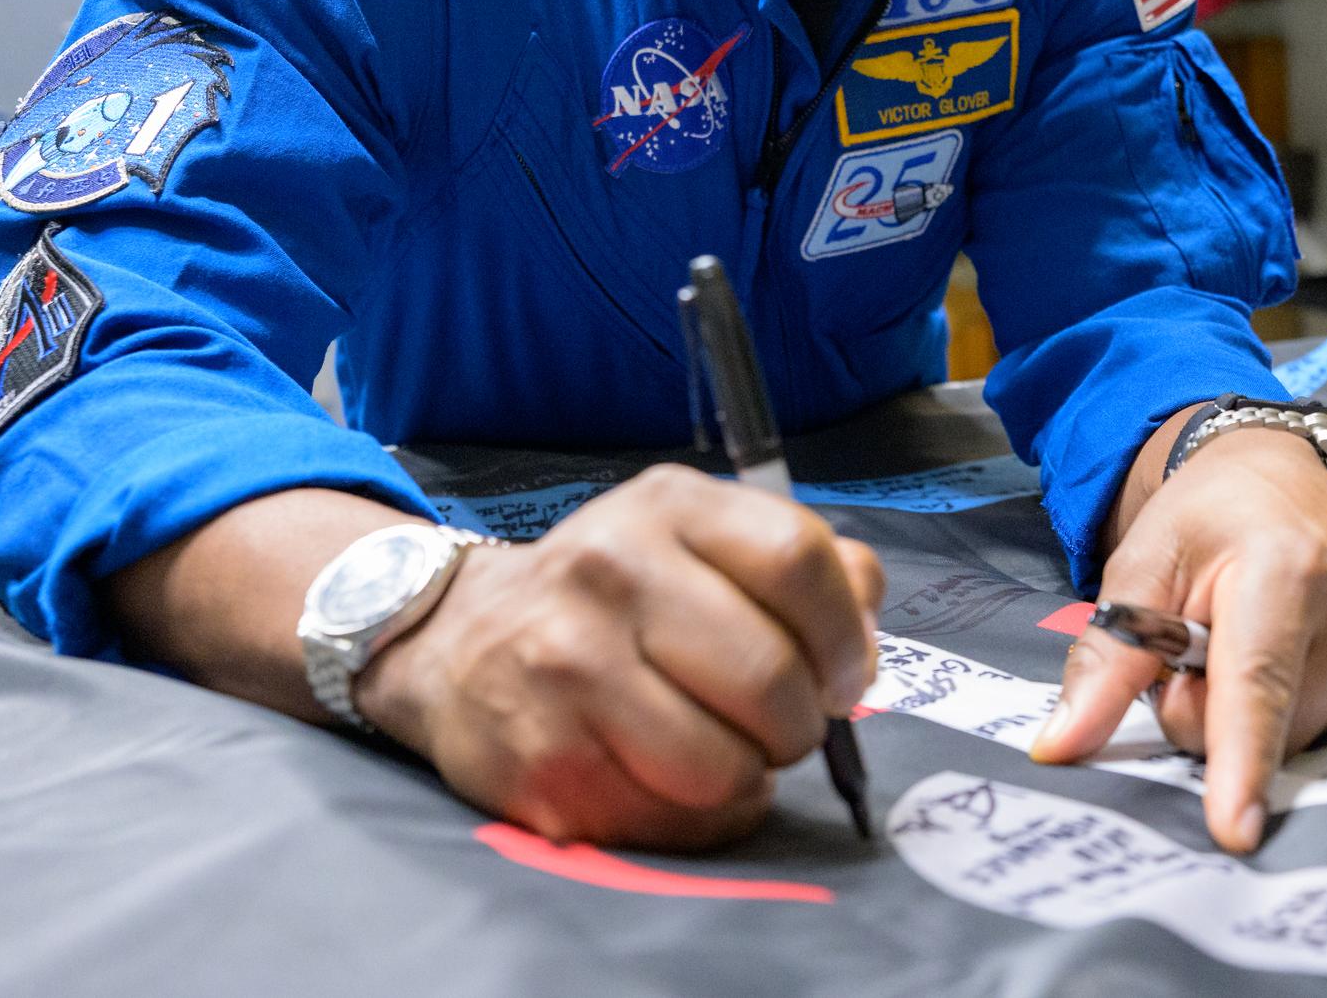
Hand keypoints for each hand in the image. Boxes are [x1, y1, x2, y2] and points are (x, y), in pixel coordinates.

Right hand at [356, 464, 882, 849]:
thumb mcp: (703, 538)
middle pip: (772, 677)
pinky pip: (669, 821)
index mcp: (670, 505)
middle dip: (802, 723)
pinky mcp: (542, 760)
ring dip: (749, 777)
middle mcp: (612, 570)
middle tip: (784, 725)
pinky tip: (672, 779)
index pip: (798, 559)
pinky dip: (697, 818)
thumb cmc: (618, 593)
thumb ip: (806, 564)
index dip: (846, 634)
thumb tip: (868, 619)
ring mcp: (568, 665)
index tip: (844, 673)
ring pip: (725, 766)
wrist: (459, 638)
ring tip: (726, 751)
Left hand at [1029, 425, 1326, 852]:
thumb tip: (1059, 748)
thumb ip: (1105, 658)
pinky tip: (1284, 663)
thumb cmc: (1204, 518)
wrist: (1281, 476)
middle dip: (1205, 711)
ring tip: (1238, 646)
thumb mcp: (1139, 565)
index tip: (1234, 831)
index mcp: (1286, 570)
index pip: (1256, 684)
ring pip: (1290, 742)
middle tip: (1195, 646)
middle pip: (1259, 729)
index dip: (1238, 760)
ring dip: (1244, 716)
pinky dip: (1287, 715)